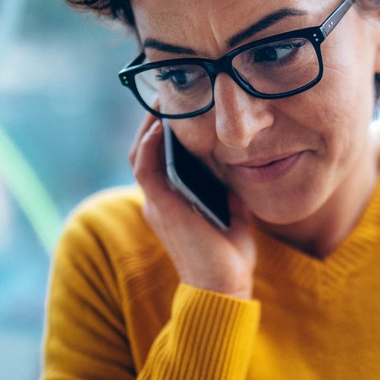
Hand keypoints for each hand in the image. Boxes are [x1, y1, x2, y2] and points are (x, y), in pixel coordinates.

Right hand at [129, 115, 256, 298]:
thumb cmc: (229, 256)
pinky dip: (149, 145)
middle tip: (170, 93)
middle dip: (154, 120)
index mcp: (172, 201)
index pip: (159, 157)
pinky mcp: (160, 208)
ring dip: (149, 125)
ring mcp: (156, 204)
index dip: (164, 130)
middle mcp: (158, 200)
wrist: (224, 287)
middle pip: (145, 149)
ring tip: (164, 100)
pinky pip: (146, 168)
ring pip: (140, 154)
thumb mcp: (232, 212)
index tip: (181, 104)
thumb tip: (239, 164)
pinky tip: (161, 125)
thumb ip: (228, 190)